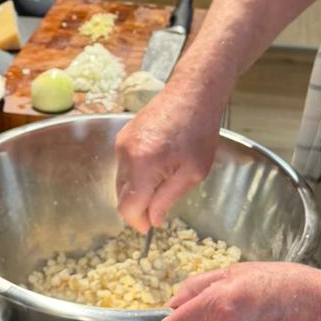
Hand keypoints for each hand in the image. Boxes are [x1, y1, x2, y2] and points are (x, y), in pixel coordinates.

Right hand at [115, 81, 225, 232]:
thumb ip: (168, 199)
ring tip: (164, 179)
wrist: (193, 93)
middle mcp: (125, 154)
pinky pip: (124, 165)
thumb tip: (152, 220)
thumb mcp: (192, 173)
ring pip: (122, 181)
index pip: (128, 208)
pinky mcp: (123, 135)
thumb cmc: (199, 131)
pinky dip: (137, 174)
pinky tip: (158, 165)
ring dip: (138, 190)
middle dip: (139, 207)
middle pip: (121, 196)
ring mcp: (121, 143)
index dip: (139, 222)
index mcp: (143, 165)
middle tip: (161, 206)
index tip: (151, 227)